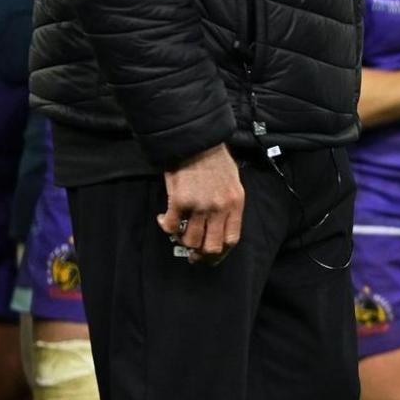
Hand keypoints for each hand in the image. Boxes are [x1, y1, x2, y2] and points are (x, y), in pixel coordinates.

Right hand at [159, 142, 245, 266]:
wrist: (196, 143)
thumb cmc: (215, 160)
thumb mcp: (233, 182)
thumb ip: (228, 205)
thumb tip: (219, 227)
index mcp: (235, 204)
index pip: (232, 239)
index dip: (221, 253)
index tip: (211, 256)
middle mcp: (219, 208)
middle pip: (212, 246)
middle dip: (201, 255)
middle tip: (193, 255)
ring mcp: (200, 206)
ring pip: (191, 239)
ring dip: (182, 239)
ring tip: (178, 232)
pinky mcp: (179, 201)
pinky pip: (171, 226)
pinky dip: (165, 226)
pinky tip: (164, 219)